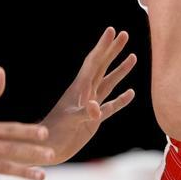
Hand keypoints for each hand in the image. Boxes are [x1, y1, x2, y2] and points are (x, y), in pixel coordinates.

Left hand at [38, 27, 136, 163]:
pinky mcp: (94, 120)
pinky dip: (120, 100)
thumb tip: (97, 109)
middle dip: (113, 50)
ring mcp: (91, 105)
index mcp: (79, 88)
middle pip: (102, 66)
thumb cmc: (54, 133)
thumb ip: (85, 113)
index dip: (103, 46)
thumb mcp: (70, 120)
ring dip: (120, 71)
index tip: (113, 30)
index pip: (94, 62)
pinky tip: (131, 93)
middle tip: (125, 34)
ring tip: (133, 57)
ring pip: (108, 83)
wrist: (47, 149)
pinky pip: (110, 106)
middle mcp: (86, 93)